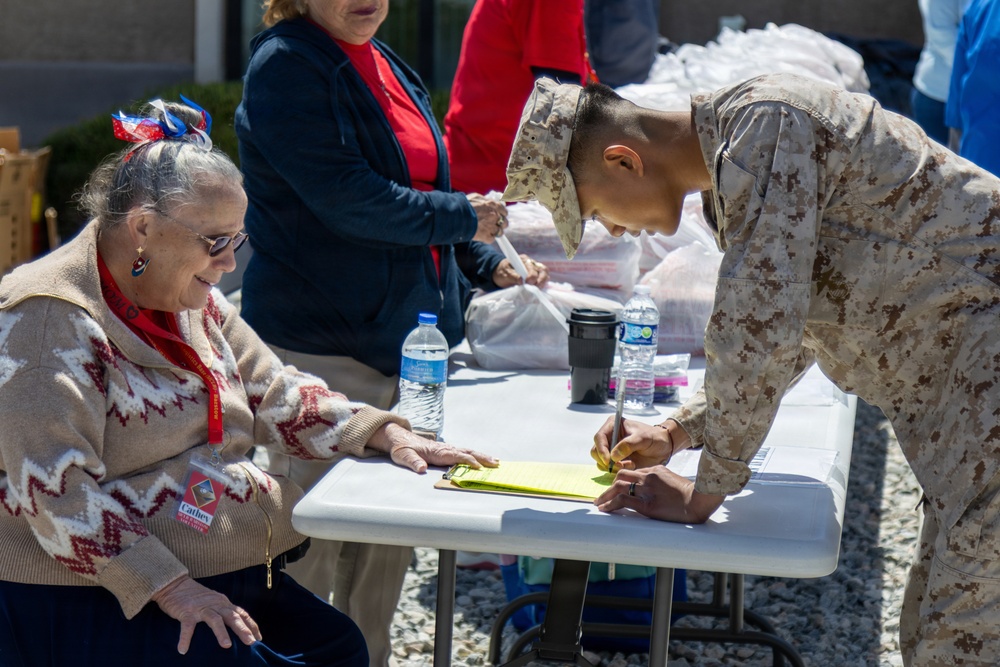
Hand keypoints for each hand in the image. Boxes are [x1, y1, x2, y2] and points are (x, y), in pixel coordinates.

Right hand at [152, 575, 261, 654]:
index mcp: (223, 603)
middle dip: (243, 629)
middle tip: (251, 642)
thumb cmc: (196, 597)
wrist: (176, 585)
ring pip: (214, 619)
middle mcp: (215, 604)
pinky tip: (183, 650)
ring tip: (227, 646)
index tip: (259, 638)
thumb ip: (224, 611)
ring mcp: (201, 608)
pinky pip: (187, 626)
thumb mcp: (214, 602)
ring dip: (221, 633)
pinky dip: (185, 638)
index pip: (241, 614)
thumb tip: (236, 625)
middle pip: (232, 616)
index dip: (251, 625)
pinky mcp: (186, 611)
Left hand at [367, 423, 497, 472]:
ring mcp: (446, 448)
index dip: (468, 461)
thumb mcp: (403, 455)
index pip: (457, 456)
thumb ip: (413, 462)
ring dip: (482, 456)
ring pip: (467, 451)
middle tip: (496, 463)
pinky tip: (481, 459)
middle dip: (482, 457)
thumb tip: (422, 468)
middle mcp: (445, 448)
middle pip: (467, 452)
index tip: (479, 468)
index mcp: (437, 451)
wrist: (399, 437)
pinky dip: (475, 455)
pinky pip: (464, 452)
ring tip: (495, 461)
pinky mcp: (445, 450)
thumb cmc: (401, 447)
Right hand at [467, 193, 508, 243]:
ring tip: (489, 231)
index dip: (502, 214)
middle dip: (501, 224)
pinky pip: (492, 239)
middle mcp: (495, 215)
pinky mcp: (486, 236)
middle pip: (505, 222)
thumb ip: (484, 200)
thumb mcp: (475, 197)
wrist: (456, 216)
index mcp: (493, 205)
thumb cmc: (463, 205)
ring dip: (496, 232)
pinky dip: (488, 238)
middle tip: (495, 224)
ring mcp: (491, 226)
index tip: (500, 215)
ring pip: (500, 232)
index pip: (504, 210)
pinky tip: (482, 235)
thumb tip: (488, 201)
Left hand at [492, 254, 549, 287]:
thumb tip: (521, 281)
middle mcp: (532, 263)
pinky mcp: (536, 277)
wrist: (501, 275)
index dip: (532, 275)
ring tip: (539, 288)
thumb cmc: (502, 272)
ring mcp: (535, 270)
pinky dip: (543, 284)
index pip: (532, 266)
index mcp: (524, 260)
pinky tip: (540, 289)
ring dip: (544, 281)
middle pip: (542, 269)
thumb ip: (513, 276)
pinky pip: (544, 279)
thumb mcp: (505, 273)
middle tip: (536, 287)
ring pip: (545, 273)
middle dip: (541, 279)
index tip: (528, 282)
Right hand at [591, 417, 688, 471]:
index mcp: (613, 426)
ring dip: (612, 467)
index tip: (609, 460)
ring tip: (629, 464)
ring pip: (600, 462)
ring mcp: (611, 450)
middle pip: (596, 451)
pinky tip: (631, 466)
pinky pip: (609, 469)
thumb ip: (629, 444)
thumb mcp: (643, 438)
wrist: (663, 447)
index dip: (601, 449)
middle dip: (605, 461)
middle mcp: (609, 438)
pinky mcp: (615, 461)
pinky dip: (617, 470)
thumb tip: (614, 455)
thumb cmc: (654, 438)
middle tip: (620, 465)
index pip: (599, 437)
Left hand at [594, 467, 724, 523]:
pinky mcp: (647, 504)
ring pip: (618, 487)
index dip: (620, 481)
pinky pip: (623, 501)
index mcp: (655, 470)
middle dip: (609, 486)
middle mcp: (648, 477)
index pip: (632, 472)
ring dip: (605, 496)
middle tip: (602, 496)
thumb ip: (658, 480)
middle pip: (621, 476)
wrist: (698, 501)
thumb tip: (647, 487)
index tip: (614, 488)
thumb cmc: (689, 493)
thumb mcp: (672, 479)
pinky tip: (605, 509)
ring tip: (598, 504)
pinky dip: (611, 504)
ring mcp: (647, 490)